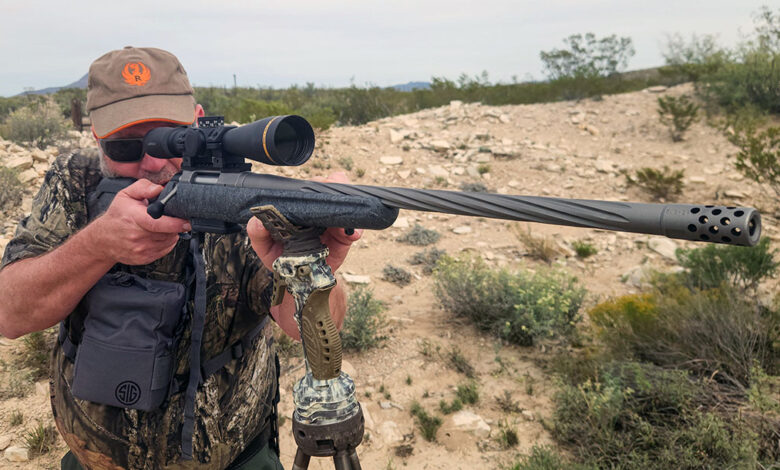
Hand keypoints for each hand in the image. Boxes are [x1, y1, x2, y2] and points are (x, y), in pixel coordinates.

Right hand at [90, 179, 190, 264]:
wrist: (103, 239)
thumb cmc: (117, 216)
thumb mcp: (126, 195)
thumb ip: (143, 187)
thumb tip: (159, 189)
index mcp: (134, 218)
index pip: (158, 223)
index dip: (175, 223)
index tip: (186, 221)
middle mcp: (137, 236)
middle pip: (167, 233)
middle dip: (174, 226)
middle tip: (170, 218)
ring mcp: (140, 249)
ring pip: (168, 241)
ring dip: (171, 234)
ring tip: (162, 226)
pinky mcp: (144, 258)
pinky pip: (165, 250)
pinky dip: (167, 242)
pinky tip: (159, 235)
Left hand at [247, 171, 362, 272]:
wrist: (300, 279)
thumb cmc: (282, 258)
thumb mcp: (264, 246)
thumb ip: (257, 232)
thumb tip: (258, 221)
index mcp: (298, 206)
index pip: (305, 187)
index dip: (310, 183)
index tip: (310, 187)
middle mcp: (317, 209)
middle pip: (327, 187)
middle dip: (331, 185)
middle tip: (329, 195)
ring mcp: (333, 221)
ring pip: (345, 202)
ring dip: (346, 204)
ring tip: (340, 216)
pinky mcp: (345, 236)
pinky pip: (354, 228)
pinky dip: (355, 229)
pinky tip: (351, 233)